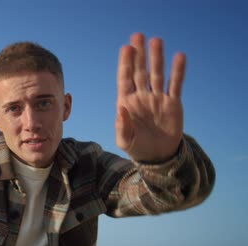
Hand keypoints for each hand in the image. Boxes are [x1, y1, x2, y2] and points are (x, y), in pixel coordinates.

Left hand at [116, 32, 184, 162]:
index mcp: (127, 102)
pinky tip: (179, 57)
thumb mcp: (125, 140)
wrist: (157, 155)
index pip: (125, 79)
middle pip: (140, 71)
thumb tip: (120, 109)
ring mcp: (157, 98)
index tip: (126, 48)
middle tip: (138, 36)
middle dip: (139, 54)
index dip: (126, 64)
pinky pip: (175, 84)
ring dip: (157, 58)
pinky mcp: (172, 103)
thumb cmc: (137, 147)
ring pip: (157, 74)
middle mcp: (141, 96)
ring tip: (157, 40)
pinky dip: (178, 71)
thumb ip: (122, 125)